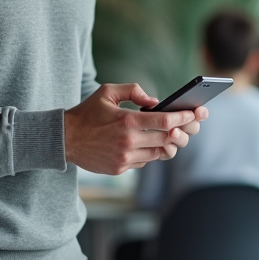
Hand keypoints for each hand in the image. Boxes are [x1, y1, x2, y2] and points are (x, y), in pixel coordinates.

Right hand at [64, 83, 209, 174]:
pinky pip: (144, 161)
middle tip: (190, 125)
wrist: (64, 139)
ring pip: (159, 153)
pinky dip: (150, 152)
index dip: (184, 118)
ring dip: (167, 144)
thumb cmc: (87, 113)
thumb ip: (133, 91)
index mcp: (127, 121)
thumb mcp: (107, 92)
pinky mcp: (120, 168)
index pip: (166, 122)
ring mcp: (125, 158)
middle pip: (167, 139)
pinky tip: (148, 143)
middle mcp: (129, 141)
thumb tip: (154, 101)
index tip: (195, 113)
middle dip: (182, 131)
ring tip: (170, 135)